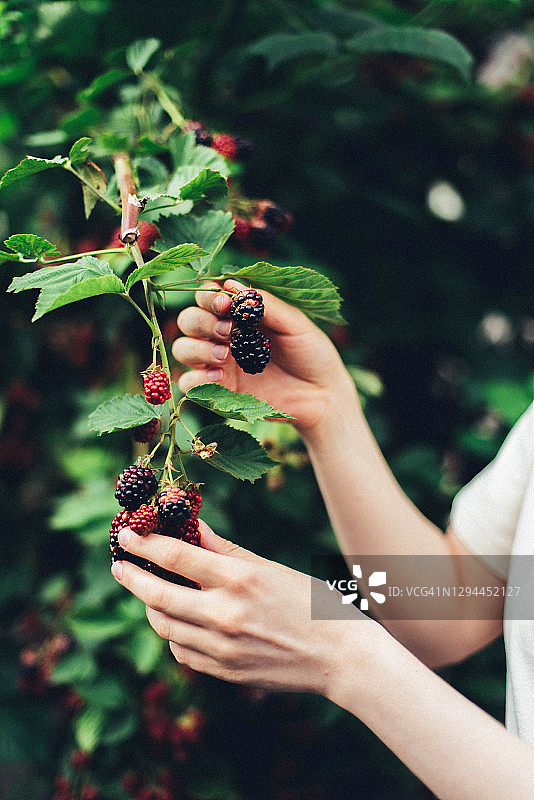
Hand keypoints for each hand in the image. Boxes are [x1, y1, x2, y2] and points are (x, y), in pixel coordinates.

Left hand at [111, 520, 371, 693]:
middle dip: (131, 576)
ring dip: (150, 605)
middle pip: (156, 594)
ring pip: (164, 626)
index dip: (143, 543)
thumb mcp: (268, 567)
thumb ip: (223, 548)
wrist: (342, 657)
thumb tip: (190, 523)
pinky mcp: (224, 673)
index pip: (174, 556)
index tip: (125, 534)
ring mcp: (222, 649)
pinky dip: (173, 634)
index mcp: (239, 579)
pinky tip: (178, 621)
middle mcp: (224, 615)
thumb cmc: (311, 602)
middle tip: (119, 564)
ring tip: (149, 590)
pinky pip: (182, 652)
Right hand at [172, 280, 354, 433]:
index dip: (209, 297)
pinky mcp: (219, 391)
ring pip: (183, 348)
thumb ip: (266, 305)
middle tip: (228, 331)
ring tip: (227, 355)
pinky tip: (220, 376)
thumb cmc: (312, 354)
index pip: (208, 298)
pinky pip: (189, 383)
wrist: (322, 395)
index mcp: (240, 315)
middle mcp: (224, 336)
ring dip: (197, 347)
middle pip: (189, 320)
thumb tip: (232, 284)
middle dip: (202, 321)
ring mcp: (219, 364)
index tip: (226, 304)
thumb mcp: (295, 324)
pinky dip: (196, 377)